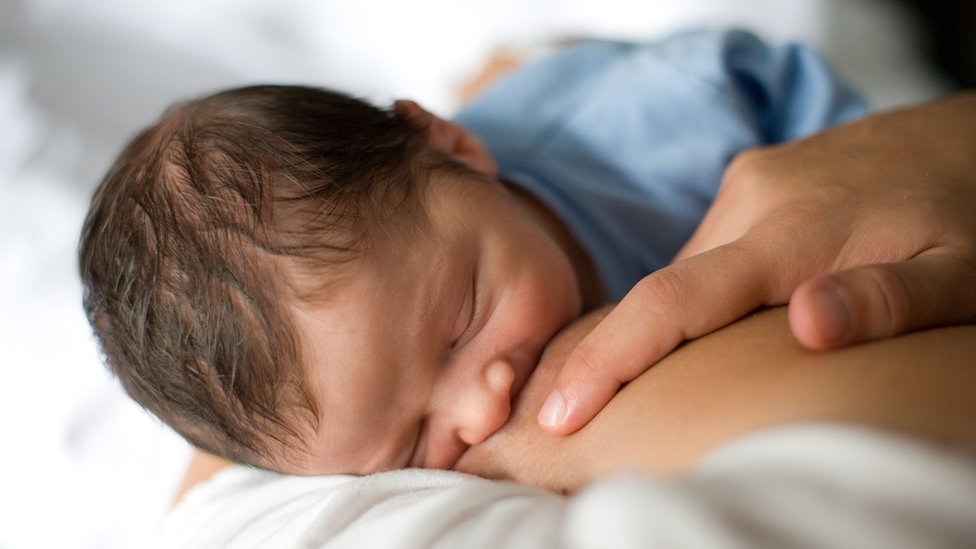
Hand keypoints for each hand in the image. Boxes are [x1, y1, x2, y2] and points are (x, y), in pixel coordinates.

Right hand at [539, 92, 975, 434]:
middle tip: (597, 415)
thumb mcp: (965, 270)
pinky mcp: (754, 181)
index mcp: (793, 233)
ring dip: (672, 327)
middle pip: (664, 295)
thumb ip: (893, 300)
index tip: (558, 413)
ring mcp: (749, 185)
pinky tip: (723, 320)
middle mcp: (751, 201)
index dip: (607, 361)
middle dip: (623, 357)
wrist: (974, 133)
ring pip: (687, 273)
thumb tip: (809, 324)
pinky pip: (707, 250)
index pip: (672, 302)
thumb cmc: (973, 211)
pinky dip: (699, 294)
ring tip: (677, 375)